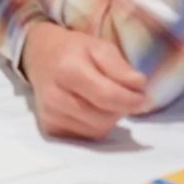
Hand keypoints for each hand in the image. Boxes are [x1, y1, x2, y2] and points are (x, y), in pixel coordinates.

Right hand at [20, 22, 149, 139]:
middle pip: (104, 118)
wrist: (39, 56)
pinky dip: (96, 126)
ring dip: (109, 119)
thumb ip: (120, 67)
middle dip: (120, 109)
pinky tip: (91, 110)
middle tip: (122, 96)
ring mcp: (50, 114)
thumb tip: (139, 86)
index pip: (107, 96)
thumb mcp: (99, 47)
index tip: (145, 98)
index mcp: (67, 70)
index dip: (132, 101)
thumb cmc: (73, 51)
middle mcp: (54, 96)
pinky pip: (86, 136)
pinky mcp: (50, 128)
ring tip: (105, 102)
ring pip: (97, 130)